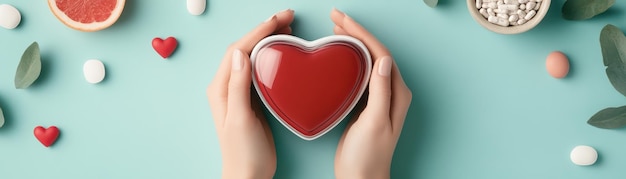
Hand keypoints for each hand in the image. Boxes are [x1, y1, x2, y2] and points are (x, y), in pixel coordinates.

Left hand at [206, 9, 294, 178]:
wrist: (248, 176)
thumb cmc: (243, 153)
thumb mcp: (240, 119)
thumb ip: (238, 86)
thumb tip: (239, 54)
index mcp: (221, 88)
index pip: (239, 50)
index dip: (259, 31)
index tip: (278, 19)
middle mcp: (227, 86)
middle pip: (245, 48)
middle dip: (265, 30)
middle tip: (288, 18)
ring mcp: (239, 92)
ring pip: (253, 56)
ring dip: (269, 40)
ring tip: (288, 30)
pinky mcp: (251, 100)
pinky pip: (260, 70)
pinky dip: (272, 57)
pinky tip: (284, 54)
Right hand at [331, 9, 412, 178]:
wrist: (360, 177)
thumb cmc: (368, 155)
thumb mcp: (375, 121)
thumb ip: (380, 91)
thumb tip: (383, 59)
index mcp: (397, 93)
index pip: (381, 54)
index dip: (362, 34)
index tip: (343, 21)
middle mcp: (391, 91)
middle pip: (374, 52)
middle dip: (356, 33)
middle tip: (335, 18)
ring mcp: (379, 97)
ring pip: (366, 61)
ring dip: (352, 43)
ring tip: (335, 30)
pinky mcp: (366, 104)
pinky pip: (358, 74)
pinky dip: (348, 60)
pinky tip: (337, 56)